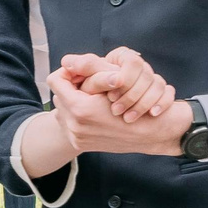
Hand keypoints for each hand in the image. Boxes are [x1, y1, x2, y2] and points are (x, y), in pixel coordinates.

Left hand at [50, 66, 190, 155]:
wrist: (151, 134)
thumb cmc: (137, 103)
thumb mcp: (114, 82)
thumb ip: (89, 72)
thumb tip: (66, 63)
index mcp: (80, 108)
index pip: (56, 80)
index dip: (67, 72)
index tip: (79, 71)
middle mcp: (74, 125)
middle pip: (57, 96)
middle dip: (70, 88)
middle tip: (86, 83)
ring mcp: (76, 136)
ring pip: (62, 109)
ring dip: (72, 101)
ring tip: (90, 97)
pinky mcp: (79, 144)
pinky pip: (68, 123)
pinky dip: (76, 115)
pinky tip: (92, 110)